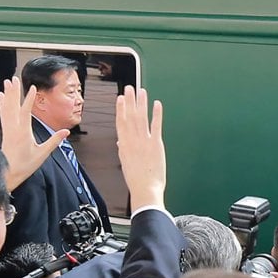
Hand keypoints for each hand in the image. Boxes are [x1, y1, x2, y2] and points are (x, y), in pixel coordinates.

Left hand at [0, 77, 67, 191]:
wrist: (8, 172)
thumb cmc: (26, 164)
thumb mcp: (42, 154)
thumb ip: (54, 141)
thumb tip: (66, 132)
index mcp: (23, 133)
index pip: (25, 112)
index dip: (28, 99)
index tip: (32, 87)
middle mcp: (13, 128)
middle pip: (12, 106)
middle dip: (14, 92)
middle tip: (14, 78)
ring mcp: (8, 128)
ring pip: (6, 108)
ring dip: (7, 94)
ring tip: (7, 82)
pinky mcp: (5, 130)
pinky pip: (3, 113)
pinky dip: (2, 103)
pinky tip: (1, 96)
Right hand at [116, 87, 165, 212]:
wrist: (145, 189)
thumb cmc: (136, 179)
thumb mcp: (125, 163)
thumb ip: (123, 150)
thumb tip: (121, 144)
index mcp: (124, 145)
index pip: (121, 122)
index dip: (121, 109)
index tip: (121, 98)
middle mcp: (132, 140)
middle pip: (130, 116)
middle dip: (130, 101)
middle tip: (130, 88)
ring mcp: (144, 141)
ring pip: (141, 118)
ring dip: (142, 103)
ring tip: (142, 91)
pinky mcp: (156, 145)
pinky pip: (156, 126)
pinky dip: (156, 114)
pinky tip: (157, 104)